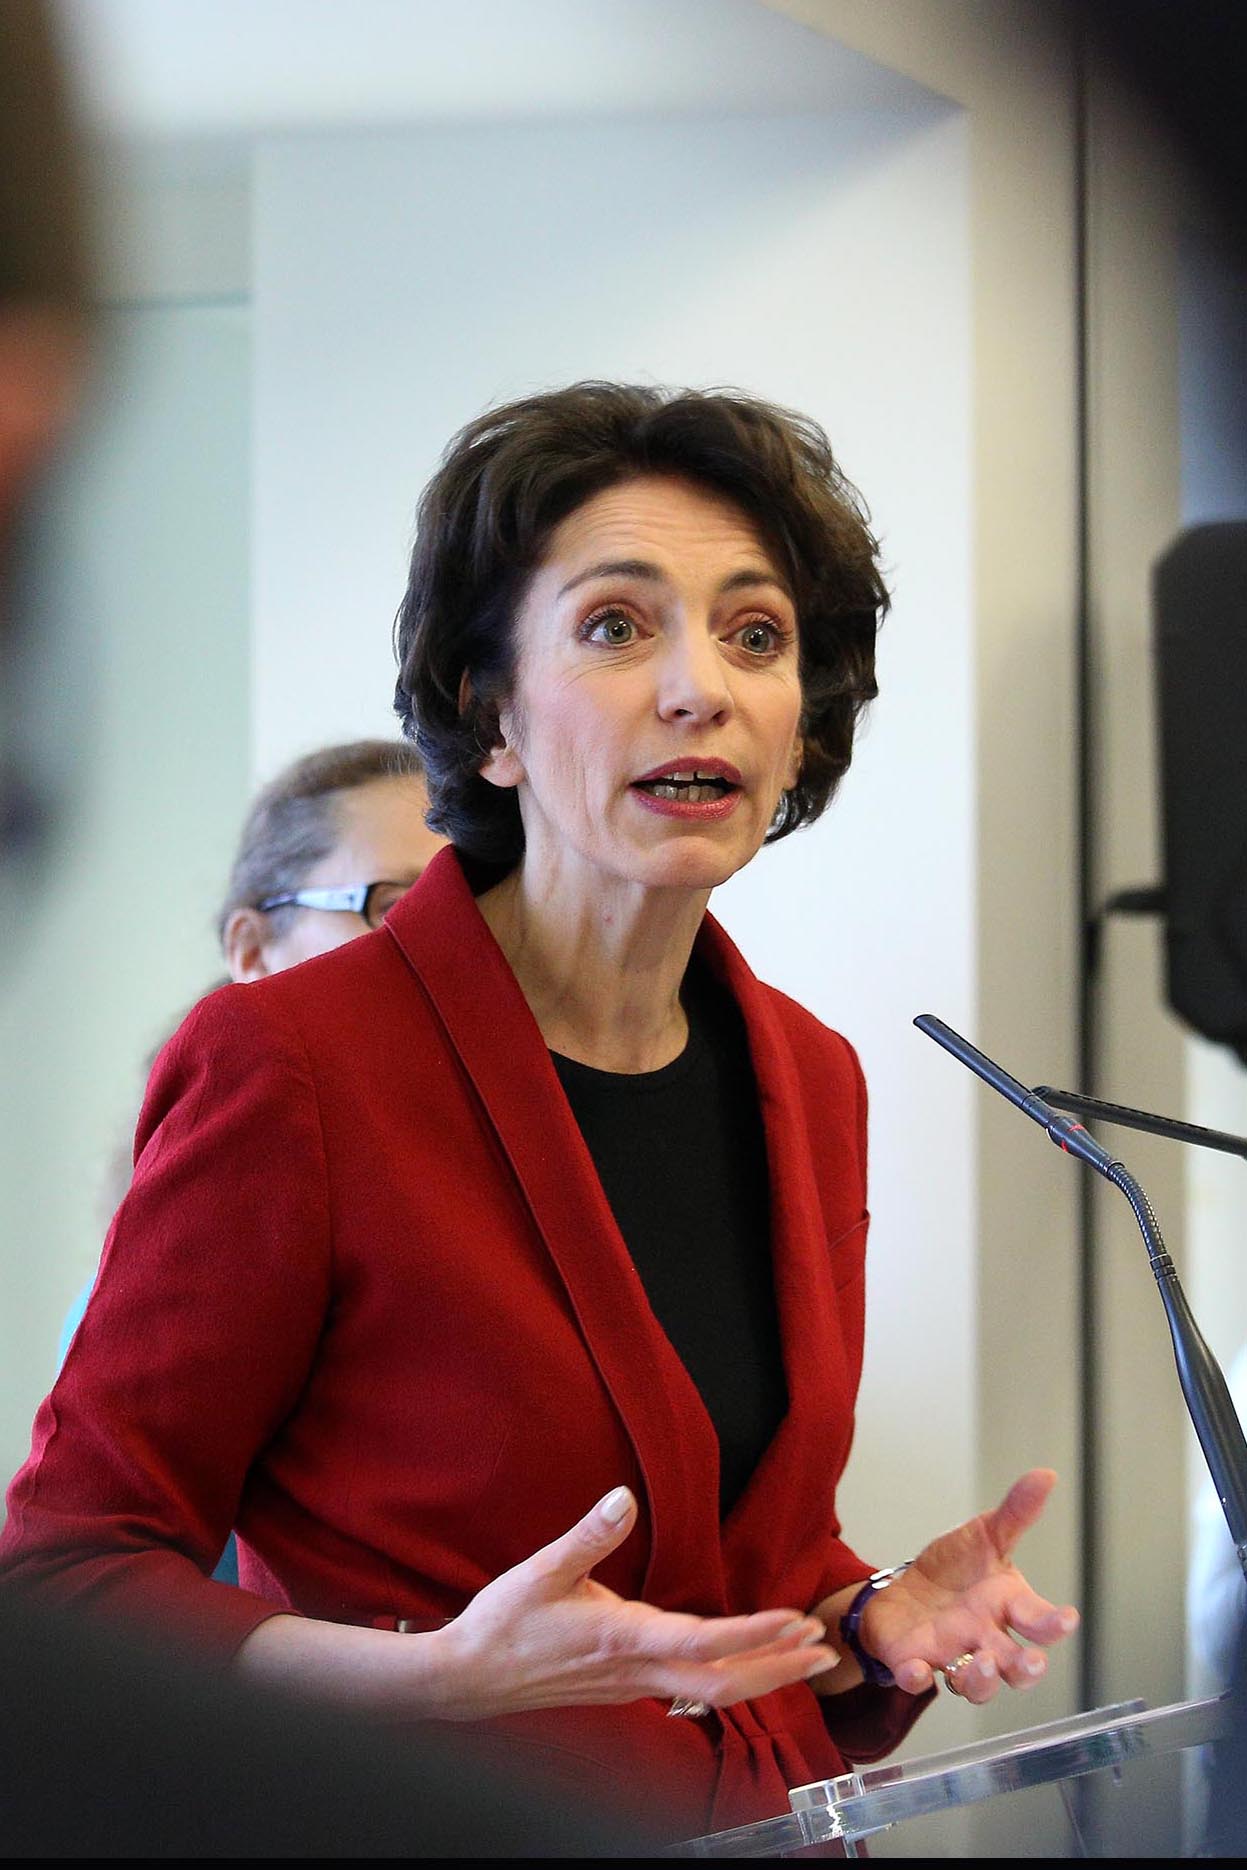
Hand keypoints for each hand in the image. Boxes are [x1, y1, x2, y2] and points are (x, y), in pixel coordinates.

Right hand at [427, 1485, 836, 1719]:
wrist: (466, 1679)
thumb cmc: (503, 1626)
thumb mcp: (542, 1570)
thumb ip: (588, 1535)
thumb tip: (623, 1497)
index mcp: (623, 1638)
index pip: (703, 1643)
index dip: (754, 1633)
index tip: (796, 1620)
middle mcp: (635, 1671)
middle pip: (723, 1683)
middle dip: (778, 1667)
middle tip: (824, 1651)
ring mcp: (631, 1686)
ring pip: (710, 1693)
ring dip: (760, 1675)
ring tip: (801, 1658)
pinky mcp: (623, 1689)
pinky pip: (688, 1692)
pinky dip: (727, 1679)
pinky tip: (740, 1666)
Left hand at [851, 1469, 1078, 1704]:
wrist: (904, 1590)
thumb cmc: (954, 1568)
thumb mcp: (983, 1535)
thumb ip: (1015, 1513)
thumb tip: (1047, 1475)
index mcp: (1007, 1607)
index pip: (1040, 1622)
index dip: (1055, 1624)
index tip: (1067, 1618)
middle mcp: (985, 1639)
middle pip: (1016, 1667)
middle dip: (1026, 1669)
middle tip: (1032, 1662)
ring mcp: (951, 1655)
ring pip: (975, 1684)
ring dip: (982, 1680)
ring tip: (982, 1664)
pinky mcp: (914, 1662)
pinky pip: (918, 1678)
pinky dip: (917, 1678)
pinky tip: (917, 1670)